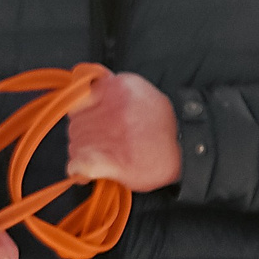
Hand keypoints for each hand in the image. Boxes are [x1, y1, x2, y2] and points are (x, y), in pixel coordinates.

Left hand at [66, 70, 180, 190]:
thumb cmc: (163, 124)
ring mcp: (104, 133)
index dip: (82, 110)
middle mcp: (108, 107)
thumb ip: (113, 90)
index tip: (90, 119)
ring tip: (106, 156)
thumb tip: (88, 90)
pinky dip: (78, 170)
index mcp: (117, 86)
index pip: (79, 96)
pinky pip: (75, 164)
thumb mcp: (140, 91)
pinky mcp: (103, 159)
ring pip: (74, 144)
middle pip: (75, 123)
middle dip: (84, 134)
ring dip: (83, 153)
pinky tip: (88, 172)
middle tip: (105, 143)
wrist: (184, 150)